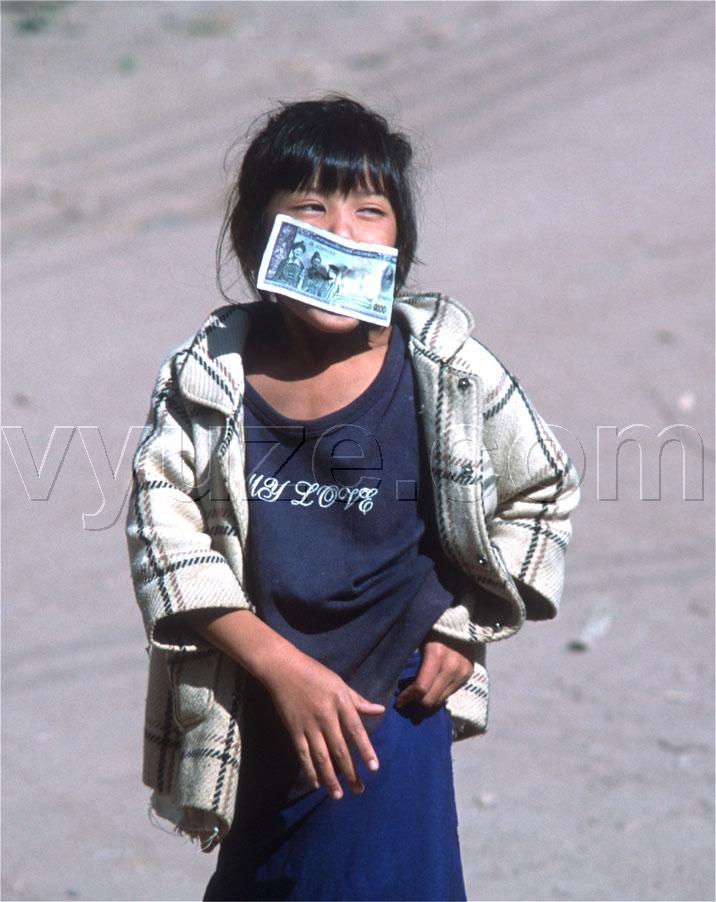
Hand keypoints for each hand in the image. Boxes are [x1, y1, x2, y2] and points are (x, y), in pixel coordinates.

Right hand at [262, 648, 384, 799]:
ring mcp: (308, 724)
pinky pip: (303, 754)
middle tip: (359, 790)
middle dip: (350, 772)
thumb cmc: (315, 673)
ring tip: (338, 795)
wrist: (283, 669)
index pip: (356, 730)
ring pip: (321, 757)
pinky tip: (316, 783)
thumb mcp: (340, 683)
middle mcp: (326, 715)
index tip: (374, 768)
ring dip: (330, 778)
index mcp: (340, 702)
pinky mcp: (294, 730)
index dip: (365, 750)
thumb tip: (380, 710)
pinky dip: (310, 770)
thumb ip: (359, 701)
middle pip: (340, 749)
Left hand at [395, 635, 473, 709]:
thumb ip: (410, 660)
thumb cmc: (434, 628)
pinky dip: (438, 694)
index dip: (407, 697)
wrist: (462, 622)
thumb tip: (394, 680)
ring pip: (440, 700)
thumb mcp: (419, 639)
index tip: (398, 701)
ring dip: (428, 700)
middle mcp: (452, 667)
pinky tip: (431, 688)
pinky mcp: (468, 676)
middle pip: (431, 699)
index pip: (421, 687)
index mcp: (437, 655)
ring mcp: (462, 673)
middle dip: (416, 703)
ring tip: (418, 695)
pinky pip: (449, 694)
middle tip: (406, 700)